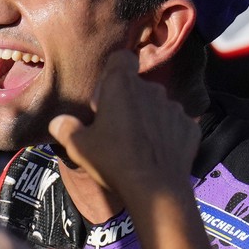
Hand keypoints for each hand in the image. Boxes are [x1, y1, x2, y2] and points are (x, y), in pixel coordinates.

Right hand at [47, 49, 199, 207]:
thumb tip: (58, 122)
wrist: (155, 190)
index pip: (121, 58)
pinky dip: (168, 134)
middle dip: (129, 100)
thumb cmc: (113, 161)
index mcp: (122, 85)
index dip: (114, 71)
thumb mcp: (79, 146)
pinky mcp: (190, 126)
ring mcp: (174, 107)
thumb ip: (66, 128)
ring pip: (158, 105)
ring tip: (140, 142)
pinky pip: (175, 124)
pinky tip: (159, 152)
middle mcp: (151, 89)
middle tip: (117, 126)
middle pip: (138, 86)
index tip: (107, 93)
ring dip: (150, 117)